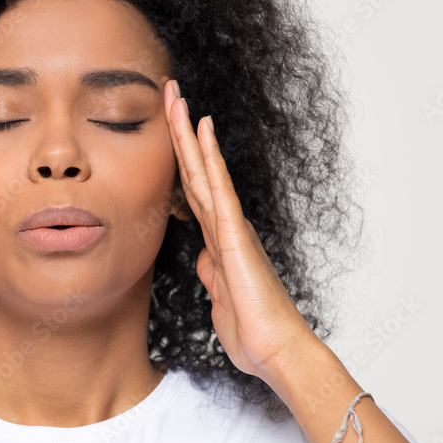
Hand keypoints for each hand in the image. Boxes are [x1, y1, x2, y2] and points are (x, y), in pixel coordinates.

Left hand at [163, 79, 317, 380]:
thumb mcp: (219, 297)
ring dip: (188, 133)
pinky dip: (210, 157)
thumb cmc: (252, 329)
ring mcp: (231, 226)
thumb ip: (212, 274)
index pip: (191, 189)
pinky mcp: (235, 235)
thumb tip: (203, 260)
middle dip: (180, 131)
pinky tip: (203, 129)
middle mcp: (225, 225)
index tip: (167, 128)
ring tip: (176, 97)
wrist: (276, 350)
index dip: (178, 157)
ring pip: (203, 169)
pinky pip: (219, 188)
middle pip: (195, 170)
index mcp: (218, 239)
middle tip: (168, 92)